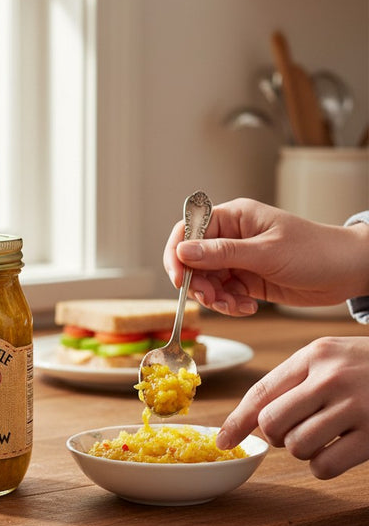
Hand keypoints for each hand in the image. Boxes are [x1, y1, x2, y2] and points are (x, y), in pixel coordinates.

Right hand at [162, 198, 368, 316]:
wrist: (349, 272)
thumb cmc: (315, 251)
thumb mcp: (265, 253)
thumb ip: (221, 253)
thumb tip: (182, 251)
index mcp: (233, 218)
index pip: (188, 230)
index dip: (177, 254)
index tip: (179, 279)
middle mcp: (230, 237)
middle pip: (192, 260)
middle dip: (198, 283)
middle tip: (213, 299)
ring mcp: (237, 259)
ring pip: (205, 281)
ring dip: (215, 298)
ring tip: (236, 305)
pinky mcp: (245, 280)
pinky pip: (223, 294)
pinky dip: (229, 305)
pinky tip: (248, 307)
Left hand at [217, 336, 368, 478]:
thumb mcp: (332, 356)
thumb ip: (296, 379)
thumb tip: (252, 419)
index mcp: (314, 355)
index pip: (261, 392)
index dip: (236, 420)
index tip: (223, 440)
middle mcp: (332, 377)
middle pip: (271, 423)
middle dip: (274, 436)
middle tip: (291, 432)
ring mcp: (356, 406)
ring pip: (297, 445)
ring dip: (303, 450)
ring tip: (322, 438)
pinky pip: (325, 465)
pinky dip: (323, 466)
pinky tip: (338, 452)